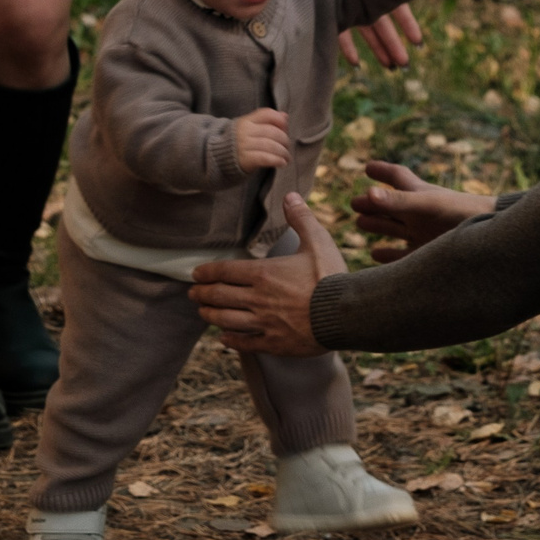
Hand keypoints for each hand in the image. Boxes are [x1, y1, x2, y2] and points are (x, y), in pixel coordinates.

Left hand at [191, 193, 341, 354]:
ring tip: (202, 312)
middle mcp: (258, 299)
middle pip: (220, 296)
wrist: (347, 314)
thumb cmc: (332, 276)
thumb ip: (300, 218)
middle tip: (192, 293)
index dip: (207, 272)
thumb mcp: (318, 241)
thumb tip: (289, 195)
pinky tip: (223, 338)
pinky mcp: (275, 343)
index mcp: (265, 273)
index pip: (226, 271)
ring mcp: (265, 323)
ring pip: (227, 320)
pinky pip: (245, 344)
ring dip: (211, 315)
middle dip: (202, 294)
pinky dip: (231, 341)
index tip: (196, 274)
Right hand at [233, 108, 289, 173]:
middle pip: (272, 131)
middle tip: (287, 147)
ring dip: (283, 152)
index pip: (267, 114)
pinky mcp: (244, 159)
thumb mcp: (249, 127)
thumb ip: (266, 121)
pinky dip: (276, 160)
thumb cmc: (239, 142)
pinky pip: (264, 158)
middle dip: (284, 140)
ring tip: (287, 157)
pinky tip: (282, 162)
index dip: (280, 120)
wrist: (218, 158)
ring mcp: (243, 145)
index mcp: (246, 121)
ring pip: (270, 145)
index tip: (285, 129)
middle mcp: (244, 131)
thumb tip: (285, 116)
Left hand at [318, 0, 425, 68]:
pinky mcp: (331, 9)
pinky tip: (356, 62)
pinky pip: (340, 32)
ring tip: (389, 66)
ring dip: (377, 49)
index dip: (407, 25)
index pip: (396, 7)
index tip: (417, 41)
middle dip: (394, 45)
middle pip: (382, 25)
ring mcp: (349, 5)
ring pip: (366, 32)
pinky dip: (348, 47)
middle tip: (404, 64)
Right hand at [351, 160, 494, 258]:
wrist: (488, 238)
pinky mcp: (427, 254)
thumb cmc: (459, 213)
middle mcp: (420, 213)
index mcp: (420, 193)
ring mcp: (424, 234)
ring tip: (360, 223)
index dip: (382, 171)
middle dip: (373, 203)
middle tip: (354, 202)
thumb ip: (397, 201)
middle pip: (391, 205)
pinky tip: (375, 254)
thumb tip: (367, 193)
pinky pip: (402, 255)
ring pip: (394, 228)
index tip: (367, 167)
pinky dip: (388, 256)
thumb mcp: (425, 204)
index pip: (397, 178)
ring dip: (377, 225)